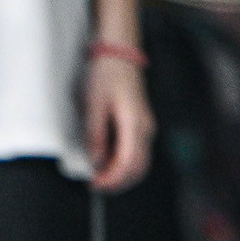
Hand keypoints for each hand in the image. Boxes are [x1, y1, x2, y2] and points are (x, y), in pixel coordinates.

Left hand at [83, 54, 152, 194]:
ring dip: (121, 175)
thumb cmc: (106, 75)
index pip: (127, 164)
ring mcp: (145, 127)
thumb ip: (95, 135)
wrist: (118, 54)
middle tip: (95, 186)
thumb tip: (96, 161)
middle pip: (137, 169)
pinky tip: (107, 164)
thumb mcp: (94, 105)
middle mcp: (145, 128)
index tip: (93, 184)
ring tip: (99, 177)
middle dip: (117, 182)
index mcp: (135, 124)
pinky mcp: (141, 126)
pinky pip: (136, 153)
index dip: (111, 180)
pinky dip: (123, 164)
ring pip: (139, 163)